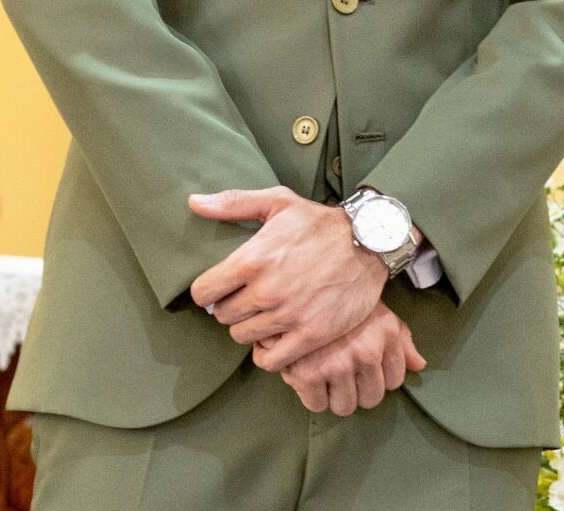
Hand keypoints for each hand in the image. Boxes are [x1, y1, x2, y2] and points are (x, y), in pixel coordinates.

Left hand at [188, 186, 388, 369]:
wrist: (368, 243)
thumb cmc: (320, 222)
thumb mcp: (278, 202)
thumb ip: (232, 203)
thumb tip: (194, 203)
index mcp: (252, 259)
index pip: (204, 292)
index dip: (209, 290)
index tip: (221, 287)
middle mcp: (266, 291)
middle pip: (223, 317)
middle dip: (230, 308)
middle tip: (247, 299)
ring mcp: (288, 316)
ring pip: (243, 337)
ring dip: (249, 328)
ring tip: (264, 315)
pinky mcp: (309, 335)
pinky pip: (270, 361)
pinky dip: (268, 353)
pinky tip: (276, 337)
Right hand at [260, 301, 426, 415]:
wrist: (300, 279)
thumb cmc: (341, 296)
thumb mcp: (378, 311)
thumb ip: (400, 339)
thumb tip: (419, 365)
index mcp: (386, 335)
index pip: (394, 380)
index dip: (379, 377)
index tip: (365, 368)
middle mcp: (366, 352)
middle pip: (371, 398)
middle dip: (359, 390)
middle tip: (345, 373)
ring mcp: (337, 364)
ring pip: (345, 406)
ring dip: (336, 396)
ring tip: (328, 375)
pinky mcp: (308, 373)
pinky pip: (317, 405)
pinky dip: (313, 396)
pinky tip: (310, 377)